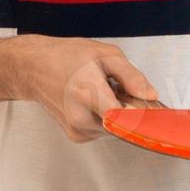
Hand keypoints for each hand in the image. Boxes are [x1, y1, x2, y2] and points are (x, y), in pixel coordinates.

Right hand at [10, 34, 159, 142]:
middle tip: (120, 88)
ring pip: (115, 129)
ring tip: (103, 92)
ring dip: (117, 113)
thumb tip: (150, 95)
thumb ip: (131, 76)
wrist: (33, 67)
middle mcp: (81, 118)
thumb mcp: (105, 55)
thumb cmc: (66, 56)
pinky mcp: (76, 136)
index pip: (127, 119)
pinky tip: (94, 101)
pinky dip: (105, 118)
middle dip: (130, 109)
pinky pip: (103, 130)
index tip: (156, 110)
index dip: (145, 115)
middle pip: (124, 124)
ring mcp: (77, 130)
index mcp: (89, 94)